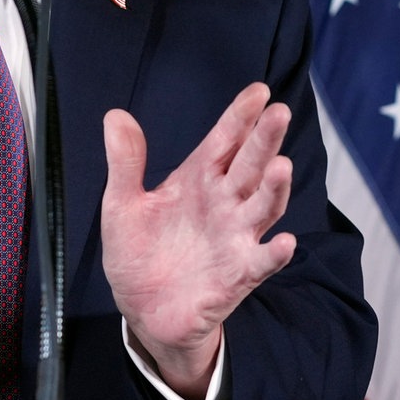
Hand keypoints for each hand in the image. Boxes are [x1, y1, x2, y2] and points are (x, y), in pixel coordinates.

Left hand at [101, 82, 295, 399]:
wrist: (141, 309)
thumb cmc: (137, 251)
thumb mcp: (121, 202)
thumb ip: (125, 161)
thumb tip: (115, 114)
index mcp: (197, 179)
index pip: (224, 140)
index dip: (240, 116)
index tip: (259, 90)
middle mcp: (223, 202)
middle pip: (249, 165)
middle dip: (264, 140)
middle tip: (279, 112)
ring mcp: (233, 238)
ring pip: (262, 207)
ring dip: (274, 189)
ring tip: (281, 165)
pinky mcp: (236, 276)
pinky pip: (260, 263)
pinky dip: (273, 254)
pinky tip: (285, 242)